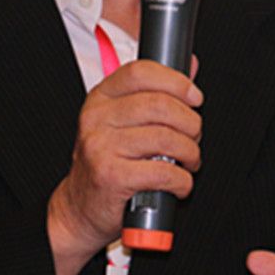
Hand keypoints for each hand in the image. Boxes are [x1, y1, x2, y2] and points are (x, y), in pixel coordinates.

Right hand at [47, 59, 202, 274]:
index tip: (194, 97)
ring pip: (166, 138)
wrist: (79, 209)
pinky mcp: (111, 177)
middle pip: (159, 105)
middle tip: (194, 136)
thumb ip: (155, 94)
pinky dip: (182, 180)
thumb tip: (191, 65)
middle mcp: (96, 118)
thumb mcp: (123, 123)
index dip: (175, 81)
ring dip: (190, 153)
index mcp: (100, 98)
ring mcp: (101, 146)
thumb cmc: (107, 163)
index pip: (140, 72)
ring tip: (189, 161)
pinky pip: (163, 172)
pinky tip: (179, 183)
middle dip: (190, 122)